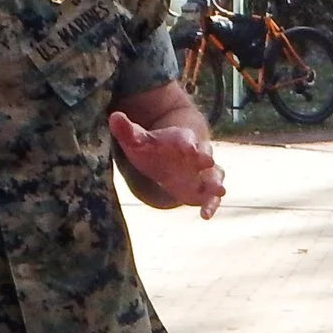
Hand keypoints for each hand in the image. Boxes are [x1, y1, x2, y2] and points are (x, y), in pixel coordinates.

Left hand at [109, 112, 224, 217]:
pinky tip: (206, 216)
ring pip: (214, 174)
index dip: (187, 142)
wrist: (170, 156)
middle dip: (206, 158)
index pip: (186, 138)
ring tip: (219, 190)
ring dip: (216, 182)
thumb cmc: (153, 148)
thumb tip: (114, 117)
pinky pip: (211, 196)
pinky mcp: (203, 188)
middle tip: (207, 161)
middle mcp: (196, 154)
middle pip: (205, 153)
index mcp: (181, 139)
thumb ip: (127, 131)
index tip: (188, 147)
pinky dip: (211, 204)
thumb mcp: (138, 139)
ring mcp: (203, 172)